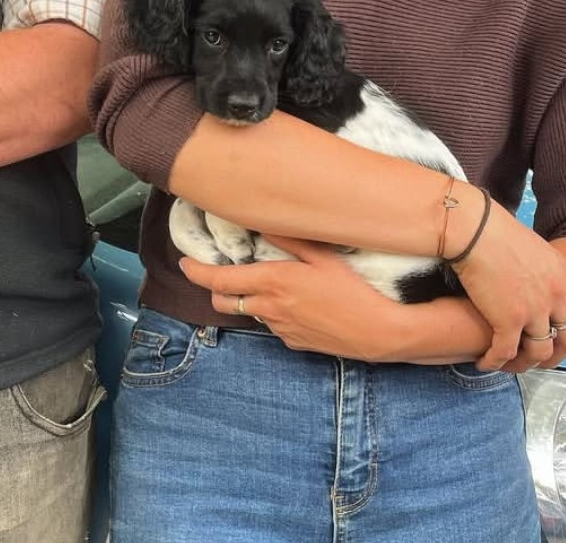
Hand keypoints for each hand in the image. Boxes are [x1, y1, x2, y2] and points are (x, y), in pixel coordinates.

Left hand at [180, 238, 407, 360]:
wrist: (380, 333)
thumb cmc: (354, 290)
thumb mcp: (323, 257)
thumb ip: (289, 239)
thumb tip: (262, 222)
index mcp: (273, 283)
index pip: (219, 281)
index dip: (197, 273)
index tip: (185, 263)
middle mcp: (270, 308)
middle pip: (224, 302)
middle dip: (216, 290)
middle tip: (221, 273)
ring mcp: (280, 330)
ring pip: (249, 313)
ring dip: (247, 300)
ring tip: (266, 283)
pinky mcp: (294, 344)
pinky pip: (273, 326)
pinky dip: (272, 313)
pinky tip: (294, 303)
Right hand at [451, 202, 565, 369]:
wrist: (473, 229)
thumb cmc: (494, 229)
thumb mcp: (534, 246)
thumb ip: (543, 267)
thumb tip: (533, 277)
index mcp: (564, 273)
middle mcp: (555, 295)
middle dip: (559, 354)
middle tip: (545, 359)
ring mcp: (534, 311)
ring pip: (541, 351)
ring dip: (528, 362)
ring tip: (514, 364)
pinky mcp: (508, 321)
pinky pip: (506, 352)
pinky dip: (496, 362)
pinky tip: (484, 362)